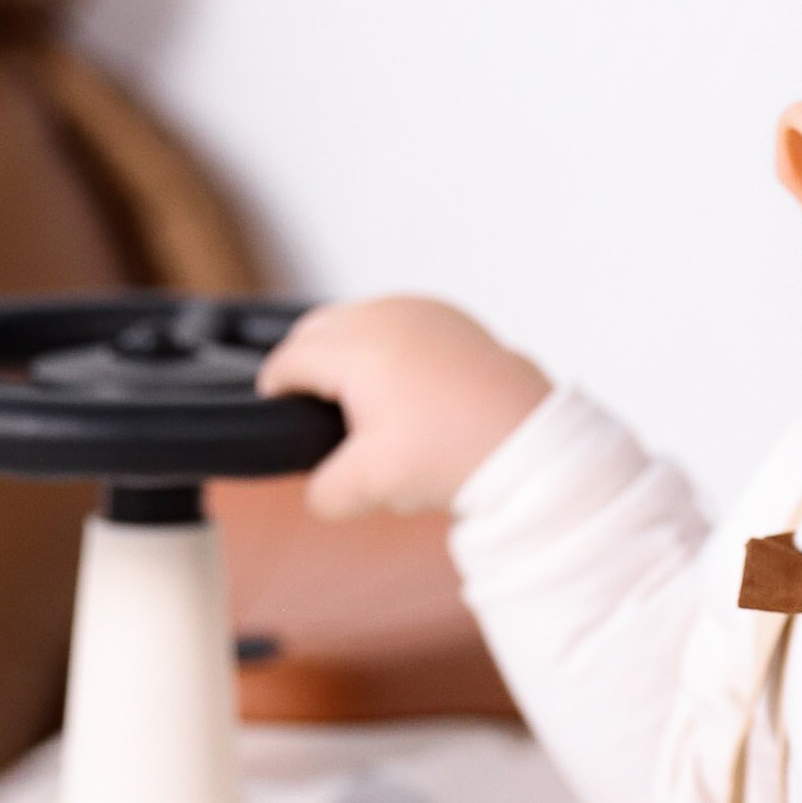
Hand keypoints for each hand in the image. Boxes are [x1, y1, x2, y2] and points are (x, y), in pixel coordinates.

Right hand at [257, 295, 549, 519]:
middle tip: (306, 406)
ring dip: (342, 348)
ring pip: (357, 317)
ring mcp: (423, 310)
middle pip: (317, 328)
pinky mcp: (452, 318)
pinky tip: (395, 384)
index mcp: (358, 348)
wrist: (528, 445)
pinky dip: (382, 342)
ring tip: (349, 397)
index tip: (274, 413)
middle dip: (303, 363)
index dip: (273, 390)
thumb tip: (318, 490)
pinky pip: (396, 319)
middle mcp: (387, 315)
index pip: (289, 359)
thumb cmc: (452, 455)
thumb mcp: (369, 486)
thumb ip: (324, 492)